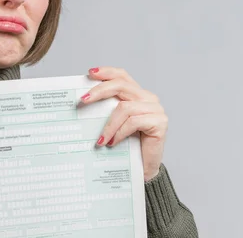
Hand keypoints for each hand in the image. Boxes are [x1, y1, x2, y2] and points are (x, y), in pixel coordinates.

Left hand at [80, 66, 167, 180]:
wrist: (143, 170)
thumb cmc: (128, 147)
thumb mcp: (115, 124)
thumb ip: (107, 110)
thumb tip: (83, 101)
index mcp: (137, 95)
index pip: (122, 76)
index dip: (107, 72)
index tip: (90, 73)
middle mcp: (148, 98)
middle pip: (122, 86)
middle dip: (100, 91)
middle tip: (83, 100)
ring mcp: (156, 110)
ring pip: (125, 108)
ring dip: (109, 125)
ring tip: (99, 140)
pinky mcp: (160, 122)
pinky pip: (133, 122)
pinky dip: (119, 132)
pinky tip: (112, 143)